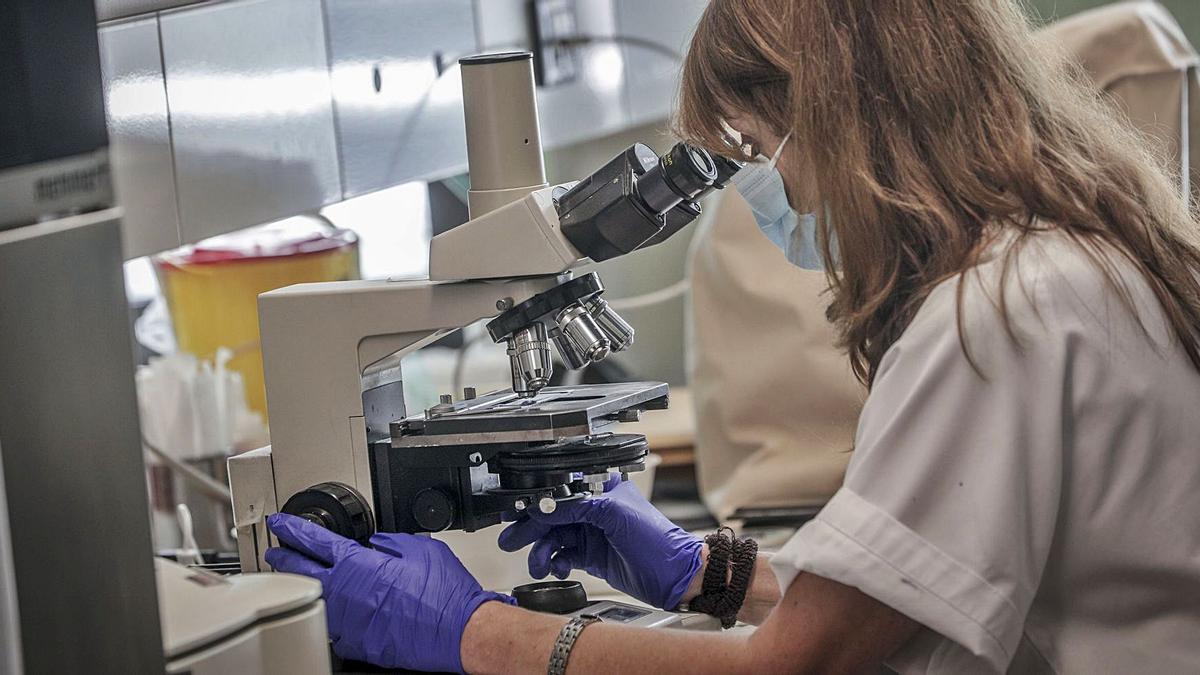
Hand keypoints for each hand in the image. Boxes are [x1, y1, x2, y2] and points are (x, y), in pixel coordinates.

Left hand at [265, 513, 513, 672]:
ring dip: (303, 588)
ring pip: (313, 600)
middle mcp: (345, 593)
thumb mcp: (419, 549)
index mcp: (358, 564)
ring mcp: (347, 622)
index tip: (280, 524)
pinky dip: (328, 616)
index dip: (292, 529)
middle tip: (275, 551)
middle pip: (300, 571)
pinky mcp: (357, 644)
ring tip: (297, 581)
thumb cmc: (444, 593)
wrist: (457, 631)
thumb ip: (391, 542)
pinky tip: (329, 612)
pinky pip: (333, 628)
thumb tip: (378, 543)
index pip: (313, 541)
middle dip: (284, 558)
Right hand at [497, 477, 702, 609]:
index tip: (518, 512)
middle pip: (553, 516)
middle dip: (531, 529)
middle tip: (511, 540)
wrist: (676, 578)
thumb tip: (546, 507)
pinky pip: (563, 556)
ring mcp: (593, 534)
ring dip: (541, 551)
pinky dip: (555, 562)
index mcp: (602, 490)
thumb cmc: (658, 542)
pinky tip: (555, 568)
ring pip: (555, 538)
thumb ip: (577, 507)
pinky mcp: (593, 556)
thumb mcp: (615, 516)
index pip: (561, 492)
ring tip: (537, 565)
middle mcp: (596, 510)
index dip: (538, 502)